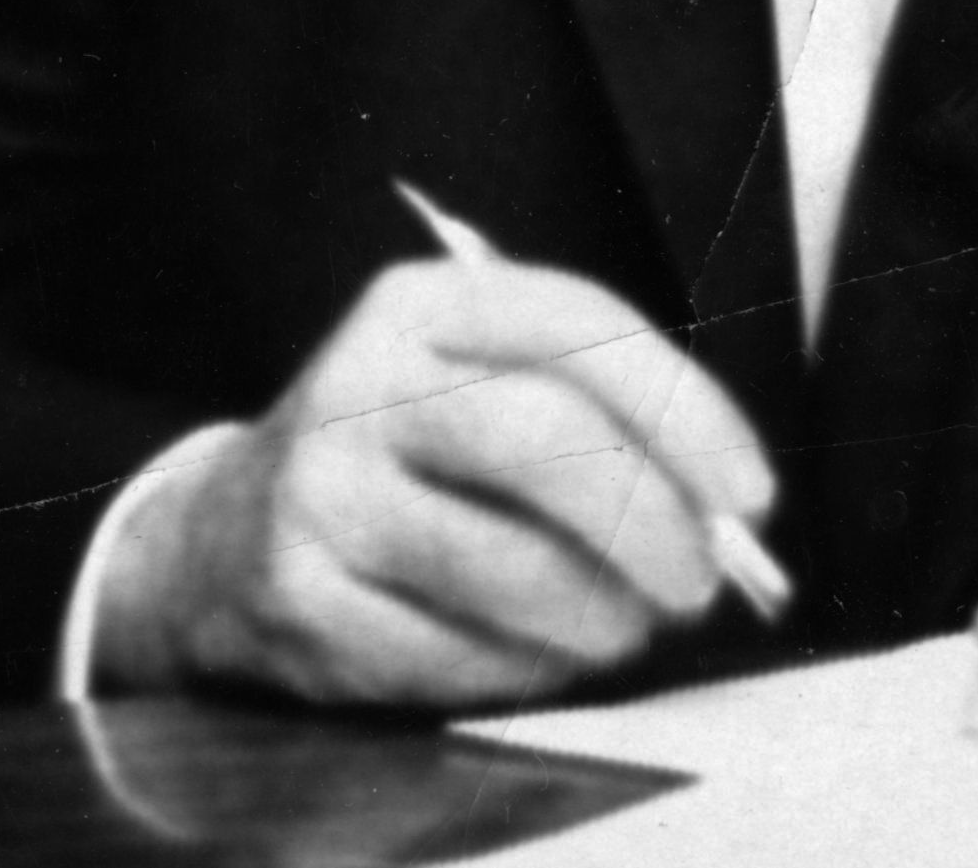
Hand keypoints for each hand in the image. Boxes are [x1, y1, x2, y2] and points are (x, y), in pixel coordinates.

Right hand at [101, 258, 779, 711]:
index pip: (570, 322)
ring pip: (510, 564)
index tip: (751, 491)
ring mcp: (321, 490)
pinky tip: (528, 654)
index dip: (683, 406)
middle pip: (540, 437)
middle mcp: (358, 381)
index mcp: (414, 307)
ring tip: (618, 626)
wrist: (226, 540)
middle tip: (694, 582)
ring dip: (602, 617)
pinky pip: (460, 654)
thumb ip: (593, 419)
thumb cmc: (405, 464)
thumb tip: (725, 514)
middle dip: (651, 522)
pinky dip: (528, 670)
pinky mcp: (303, 595)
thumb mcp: (472, 390)